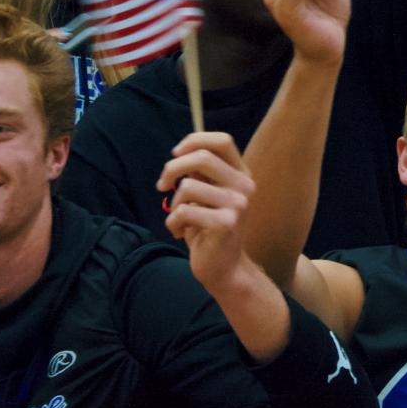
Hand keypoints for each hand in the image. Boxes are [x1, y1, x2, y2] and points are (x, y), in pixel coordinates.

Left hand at [156, 132, 254, 285]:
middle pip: (202, 157)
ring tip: (178, 218)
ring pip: (188, 187)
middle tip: (162, 185)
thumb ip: (201, 174)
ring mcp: (238, 205)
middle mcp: (245, 186)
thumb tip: (181, 153)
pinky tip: (179, 233)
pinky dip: (172, 223)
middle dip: (172, 168)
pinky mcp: (226, 223)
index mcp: (241, 174)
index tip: (175, 154)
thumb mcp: (207, 195)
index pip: (222, 140)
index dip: (194, 140)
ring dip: (173, 203)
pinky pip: (184, 212)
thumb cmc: (209, 228)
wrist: (224, 267)